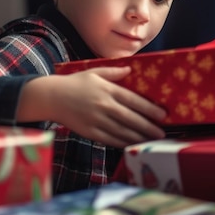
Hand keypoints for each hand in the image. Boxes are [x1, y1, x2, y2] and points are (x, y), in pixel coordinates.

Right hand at [18, 66, 165, 147]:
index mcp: (107, 90)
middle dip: (149, 127)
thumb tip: (130, 70)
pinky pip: (110, 139)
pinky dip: (123, 143)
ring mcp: (97, 121)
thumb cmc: (74, 83)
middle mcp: (104, 106)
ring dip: (139, 137)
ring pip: (123, 132)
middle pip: (132, 119)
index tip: (163, 115)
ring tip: (152, 140)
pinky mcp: (90, 132)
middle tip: (163, 133)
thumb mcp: (93, 72)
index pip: (134, 101)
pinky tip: (133, 144)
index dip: (150, 109)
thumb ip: (113, 72)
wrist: (52, 97)